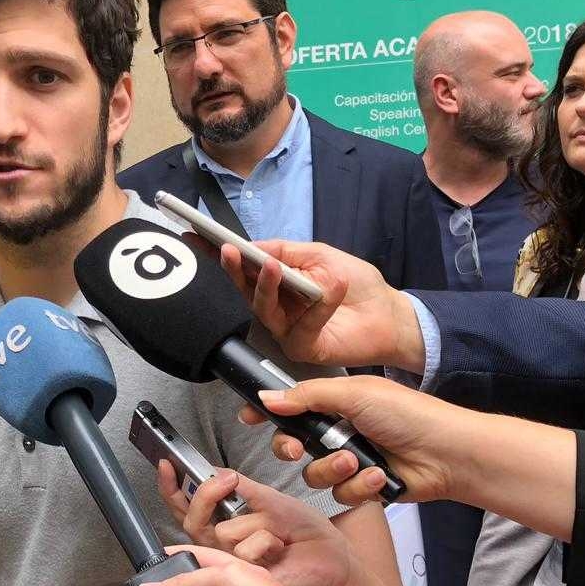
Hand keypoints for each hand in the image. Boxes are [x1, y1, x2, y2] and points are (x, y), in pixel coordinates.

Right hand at [156, 464, 350, 585]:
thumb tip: (215, 472)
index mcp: (227, 523)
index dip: (172, 487)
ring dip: (256, 526)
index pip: (188, 507)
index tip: (167, 464)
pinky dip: (265, 543)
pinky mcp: (244, 580)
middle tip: (226, 482)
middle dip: (206, 496)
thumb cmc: (306, 532)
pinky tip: (279, 549)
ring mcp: (232, 564)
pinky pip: (241, 553)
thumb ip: (242, 488)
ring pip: (221, 534)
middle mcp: (224, 546)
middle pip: (193, 521)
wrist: (332, 556)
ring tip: (278, 534)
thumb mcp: (271, 500)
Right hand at [215, 240, 424, 372]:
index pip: (244, 268)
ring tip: (272, 265)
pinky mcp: (302, 348)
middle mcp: (276, 306)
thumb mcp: (321, 255)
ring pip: (264, 309)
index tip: (196, 237)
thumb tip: (256, 246)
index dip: (221, 255)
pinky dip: (320, 305)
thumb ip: (288, 251)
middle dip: (234, 270)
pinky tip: (333, 284)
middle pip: (245, 290)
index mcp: (277, 281)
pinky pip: (302, 327)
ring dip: (267, 285)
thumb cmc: (355, 283)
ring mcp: (286, 329)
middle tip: (229, 252)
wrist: (388, 315)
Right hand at [244, 377, 469, 506]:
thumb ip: (307, 397)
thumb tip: (267, 398)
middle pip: (292, 445)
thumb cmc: (408, 414)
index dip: (269, 414)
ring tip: (359, 461)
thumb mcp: (354, 394)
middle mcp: (339, 432)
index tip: (249, 419)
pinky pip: (341, 494)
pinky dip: (359, 486)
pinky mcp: (364, 487)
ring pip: (314, 475)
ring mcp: (350, 461)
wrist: (448, 453)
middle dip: (291, 448)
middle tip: (296, 449)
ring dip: (334, 469)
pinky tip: (380, 475)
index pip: (291, 407)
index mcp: (336, 403)